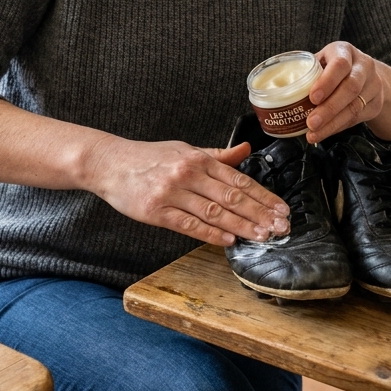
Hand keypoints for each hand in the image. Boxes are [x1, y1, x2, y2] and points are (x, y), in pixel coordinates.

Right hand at [83, 138, 289, 246]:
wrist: (109, 163)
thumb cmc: (148, 158)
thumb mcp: (184, 149)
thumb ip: (217, 155)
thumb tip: (246, 150)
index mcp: (198, 158)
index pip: (238, 180)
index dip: (263, 196)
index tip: (282, 209)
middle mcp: (188, 174)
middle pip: (231, 198)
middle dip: (260, 214)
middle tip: (281, 227)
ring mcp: (172, 192)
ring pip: (214, 212)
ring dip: (241, 226)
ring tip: (262, 236)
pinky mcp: (156, 211)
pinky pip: (188, 224)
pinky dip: (210, 234)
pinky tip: (228, 240)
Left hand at [304, 41, 390, 143]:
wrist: (369, 75)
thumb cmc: (334, 68)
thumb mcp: (322, 62)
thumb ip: (307, 73)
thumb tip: (276, 90)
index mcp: (345, 51)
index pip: (340, 64)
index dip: (327, 82)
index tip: (312, 97)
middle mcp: (363, 66)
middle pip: (350, 88)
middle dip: (329, 108)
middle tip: (311, 123)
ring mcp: (373, 85)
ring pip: (354, 106)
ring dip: (332, 123)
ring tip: (314, 134)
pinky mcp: (376, 103)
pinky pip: (357, 118)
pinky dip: (338, 127)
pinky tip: (324, 133)